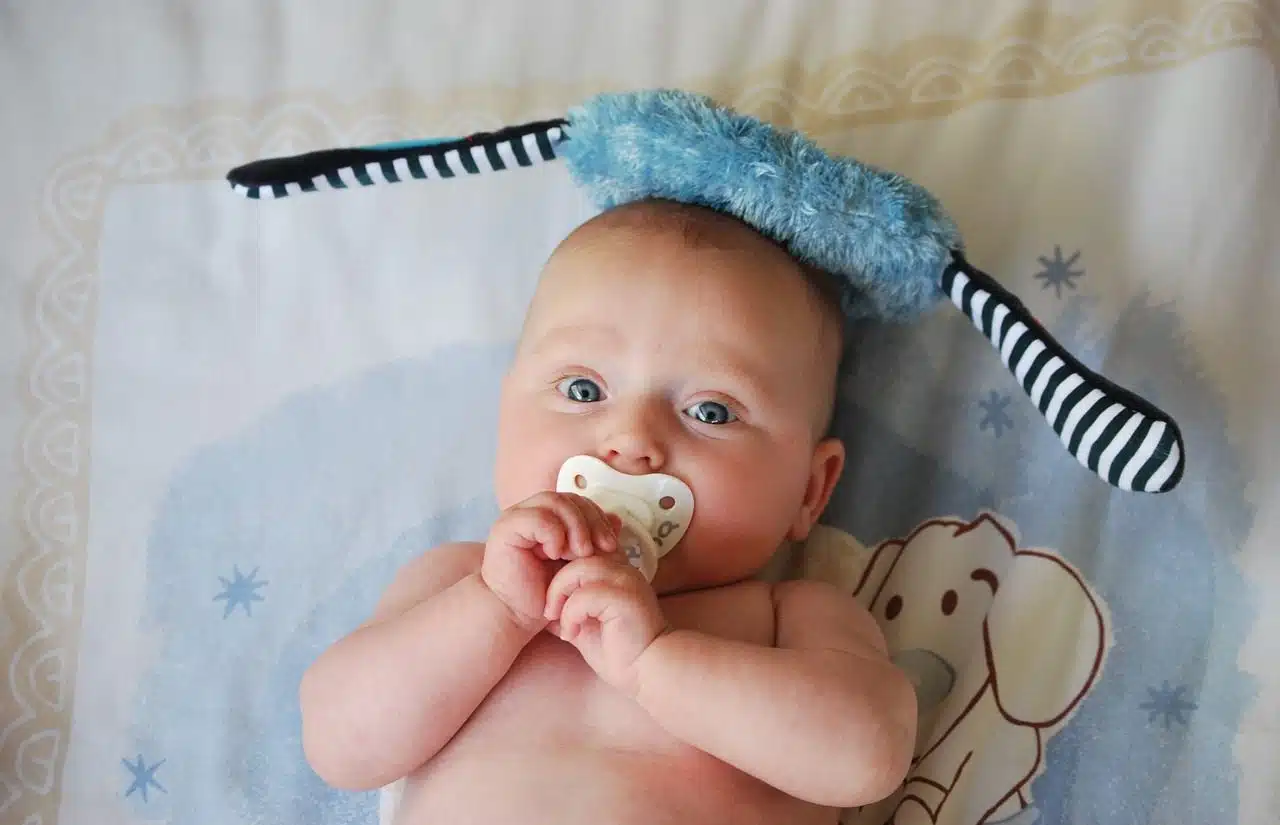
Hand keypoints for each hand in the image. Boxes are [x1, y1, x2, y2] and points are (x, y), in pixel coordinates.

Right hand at [480, 492, 618, 630]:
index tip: (610, 544)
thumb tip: (616, 520)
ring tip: (579, 554)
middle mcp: (530, 512)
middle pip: (568, 498)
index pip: (578, 501)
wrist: (517, 616)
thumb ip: (595, 541)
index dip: (598, 517)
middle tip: (598, 549)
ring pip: (554, 501)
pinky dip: (553, 534)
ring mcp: (516, 517)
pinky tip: (556, 554)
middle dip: (590, 522)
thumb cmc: (545, 593)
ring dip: (575, 527)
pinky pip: (536, 518)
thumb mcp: (579, 564)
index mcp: (547, 516)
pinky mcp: (505, 528)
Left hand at [544, 554, 666, 694]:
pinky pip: (584, 595)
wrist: (646, 672)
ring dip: (559, 595)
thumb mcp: (585, 625)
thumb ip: (568, 609)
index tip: (552, 602)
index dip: (560, 571)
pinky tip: (571, 634)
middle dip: (555, 584)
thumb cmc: (619, 651)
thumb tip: (540, 607)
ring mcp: (625, 581)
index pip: (581, 551)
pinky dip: (570, 614)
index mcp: (615, 572)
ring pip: (577, 569)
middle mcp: (623, 569)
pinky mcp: (624, 598)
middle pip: (576, 555)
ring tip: (557, 620)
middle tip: (549, 613)